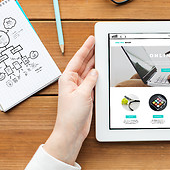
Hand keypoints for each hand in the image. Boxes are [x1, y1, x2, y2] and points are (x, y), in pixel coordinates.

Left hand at [44, 36, 97, 164]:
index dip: (86, 48)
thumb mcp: (83, 94)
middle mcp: (73, 81)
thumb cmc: (71, 115)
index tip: (91, 39)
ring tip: (101, 52)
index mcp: (68, 78)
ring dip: (95, 62)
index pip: (78, 59)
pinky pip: (93, 80)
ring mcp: (80, 88)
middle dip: (91, 52)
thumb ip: (90, 80)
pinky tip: (102, 69)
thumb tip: (95, 71)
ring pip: (89, 71)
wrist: (72, 130)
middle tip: (98, 42)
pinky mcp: (86, 94)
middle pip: (84, 63)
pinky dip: (97, 74)